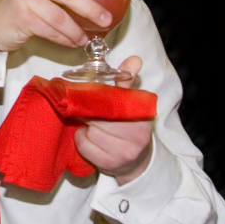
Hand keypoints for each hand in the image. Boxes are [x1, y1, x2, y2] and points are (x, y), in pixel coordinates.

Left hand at [73, 56, 153, 183]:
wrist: (138, 162)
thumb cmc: (130, 126)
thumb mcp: (132, 103)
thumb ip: (127, 81)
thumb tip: (134, 59)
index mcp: (142, 114)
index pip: (116, 99)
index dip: (98, 95)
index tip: (89, 93)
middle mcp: (137, 135)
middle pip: (99, 116)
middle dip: (88, 111)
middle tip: (84, 108)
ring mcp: (125, 152)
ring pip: (90, 131)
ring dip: (85, 127)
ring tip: (91, 125)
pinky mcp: (111, 164)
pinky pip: (85, 146)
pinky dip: (82, 140)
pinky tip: (89, 138)